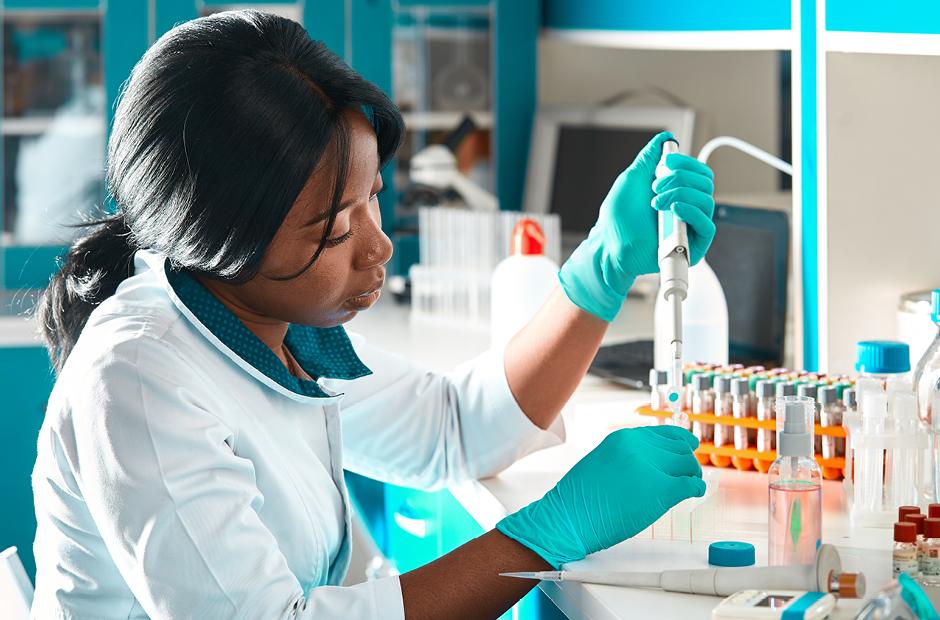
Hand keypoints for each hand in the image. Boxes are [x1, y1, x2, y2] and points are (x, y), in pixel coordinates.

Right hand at [495, 425, 705, 568]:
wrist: (568, 518)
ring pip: (687, 465)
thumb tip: (655, 460)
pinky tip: (694, 493)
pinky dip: (696, 488)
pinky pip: (690, 485)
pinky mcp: (659, 490)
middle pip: (679, 449)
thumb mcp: (603, 461)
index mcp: (623, 438)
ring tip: (690, 485)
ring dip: (692, 475)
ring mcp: (649, 467)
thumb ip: (628, 455)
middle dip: (687, 462)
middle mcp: (637, 447)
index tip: (690, 445)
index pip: (664, 433)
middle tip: (689, 474)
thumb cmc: (581, 498)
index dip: (681, 441)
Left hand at [557, 132, 715, 320]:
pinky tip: (673, 209)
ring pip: (706, 201)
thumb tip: (665, 138)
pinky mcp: (693, 247)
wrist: (609, 246)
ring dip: (681, 194)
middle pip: (706, 183)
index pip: (699, 173)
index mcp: (677, 193)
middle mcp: (686, 209)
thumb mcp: (632, 179)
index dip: (686, 163)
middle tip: (655, 187)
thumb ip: (649, 158)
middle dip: (681, 178)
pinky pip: (707, 226)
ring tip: (656, 202)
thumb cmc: (617, 219)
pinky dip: (692, 212)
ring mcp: (690, 227)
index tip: (666, 161)